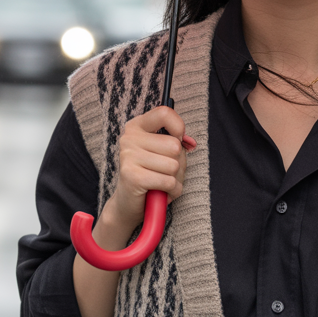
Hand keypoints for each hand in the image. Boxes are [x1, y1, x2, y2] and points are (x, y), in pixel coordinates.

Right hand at [98, 106, 194, 240]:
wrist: (129, 203)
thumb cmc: (151, 174)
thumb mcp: (164, 152)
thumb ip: (177, 141)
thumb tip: (189, 142)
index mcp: (137, 126)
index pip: (164, 113)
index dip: (179, 127)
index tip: (178, 140)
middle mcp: (129, 138)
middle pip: (174, 145)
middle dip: (178, 163)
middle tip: (165, 171)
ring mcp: (128, 156)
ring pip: (174, 165)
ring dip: (175, 179)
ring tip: (161, 182)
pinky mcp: (132, 176)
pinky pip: (169, 181)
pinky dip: (171, 190)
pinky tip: (160, 192)